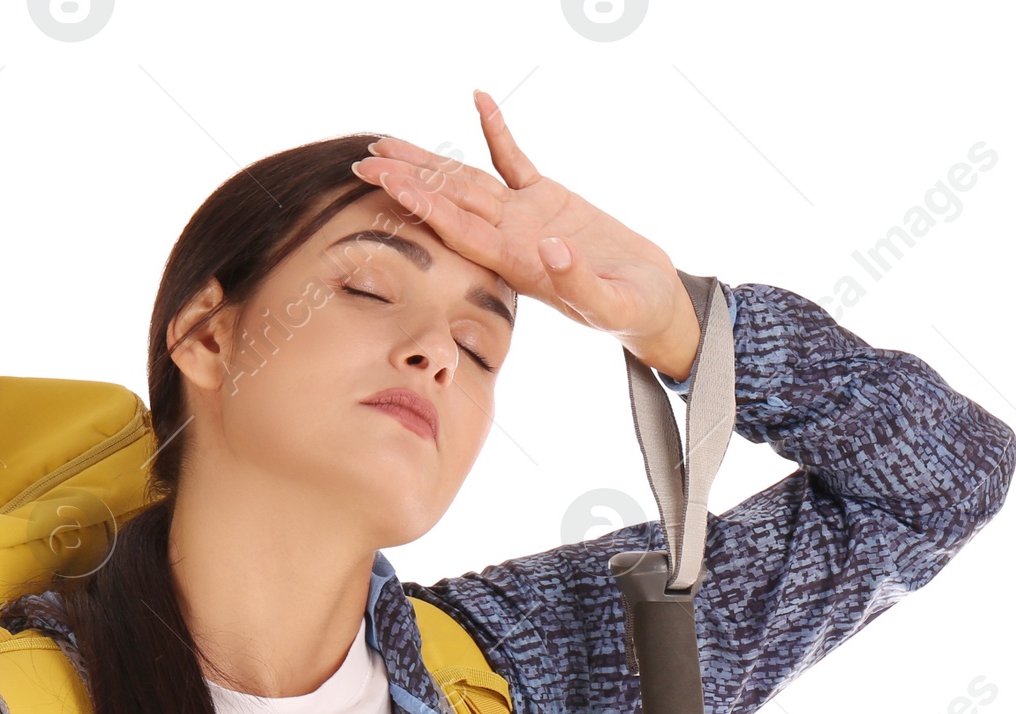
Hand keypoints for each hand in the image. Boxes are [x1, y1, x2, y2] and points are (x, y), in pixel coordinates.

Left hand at [349, 89, 702, 380]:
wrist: (650, 305)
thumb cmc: (632, 311)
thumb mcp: (611, 304)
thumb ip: (579, 282)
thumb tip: (550, 249)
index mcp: (517, 264)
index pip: (460, 230)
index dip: (426, 206)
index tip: (391, 185)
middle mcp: (510, 238)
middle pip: (450, 201)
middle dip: (408, 180)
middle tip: (365, 160)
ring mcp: (525, 217)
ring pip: (468, 180)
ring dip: (430, 160)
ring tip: (389, 140)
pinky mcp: (547, 198)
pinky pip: (514, 159)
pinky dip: (497, 131)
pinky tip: (479, 100)